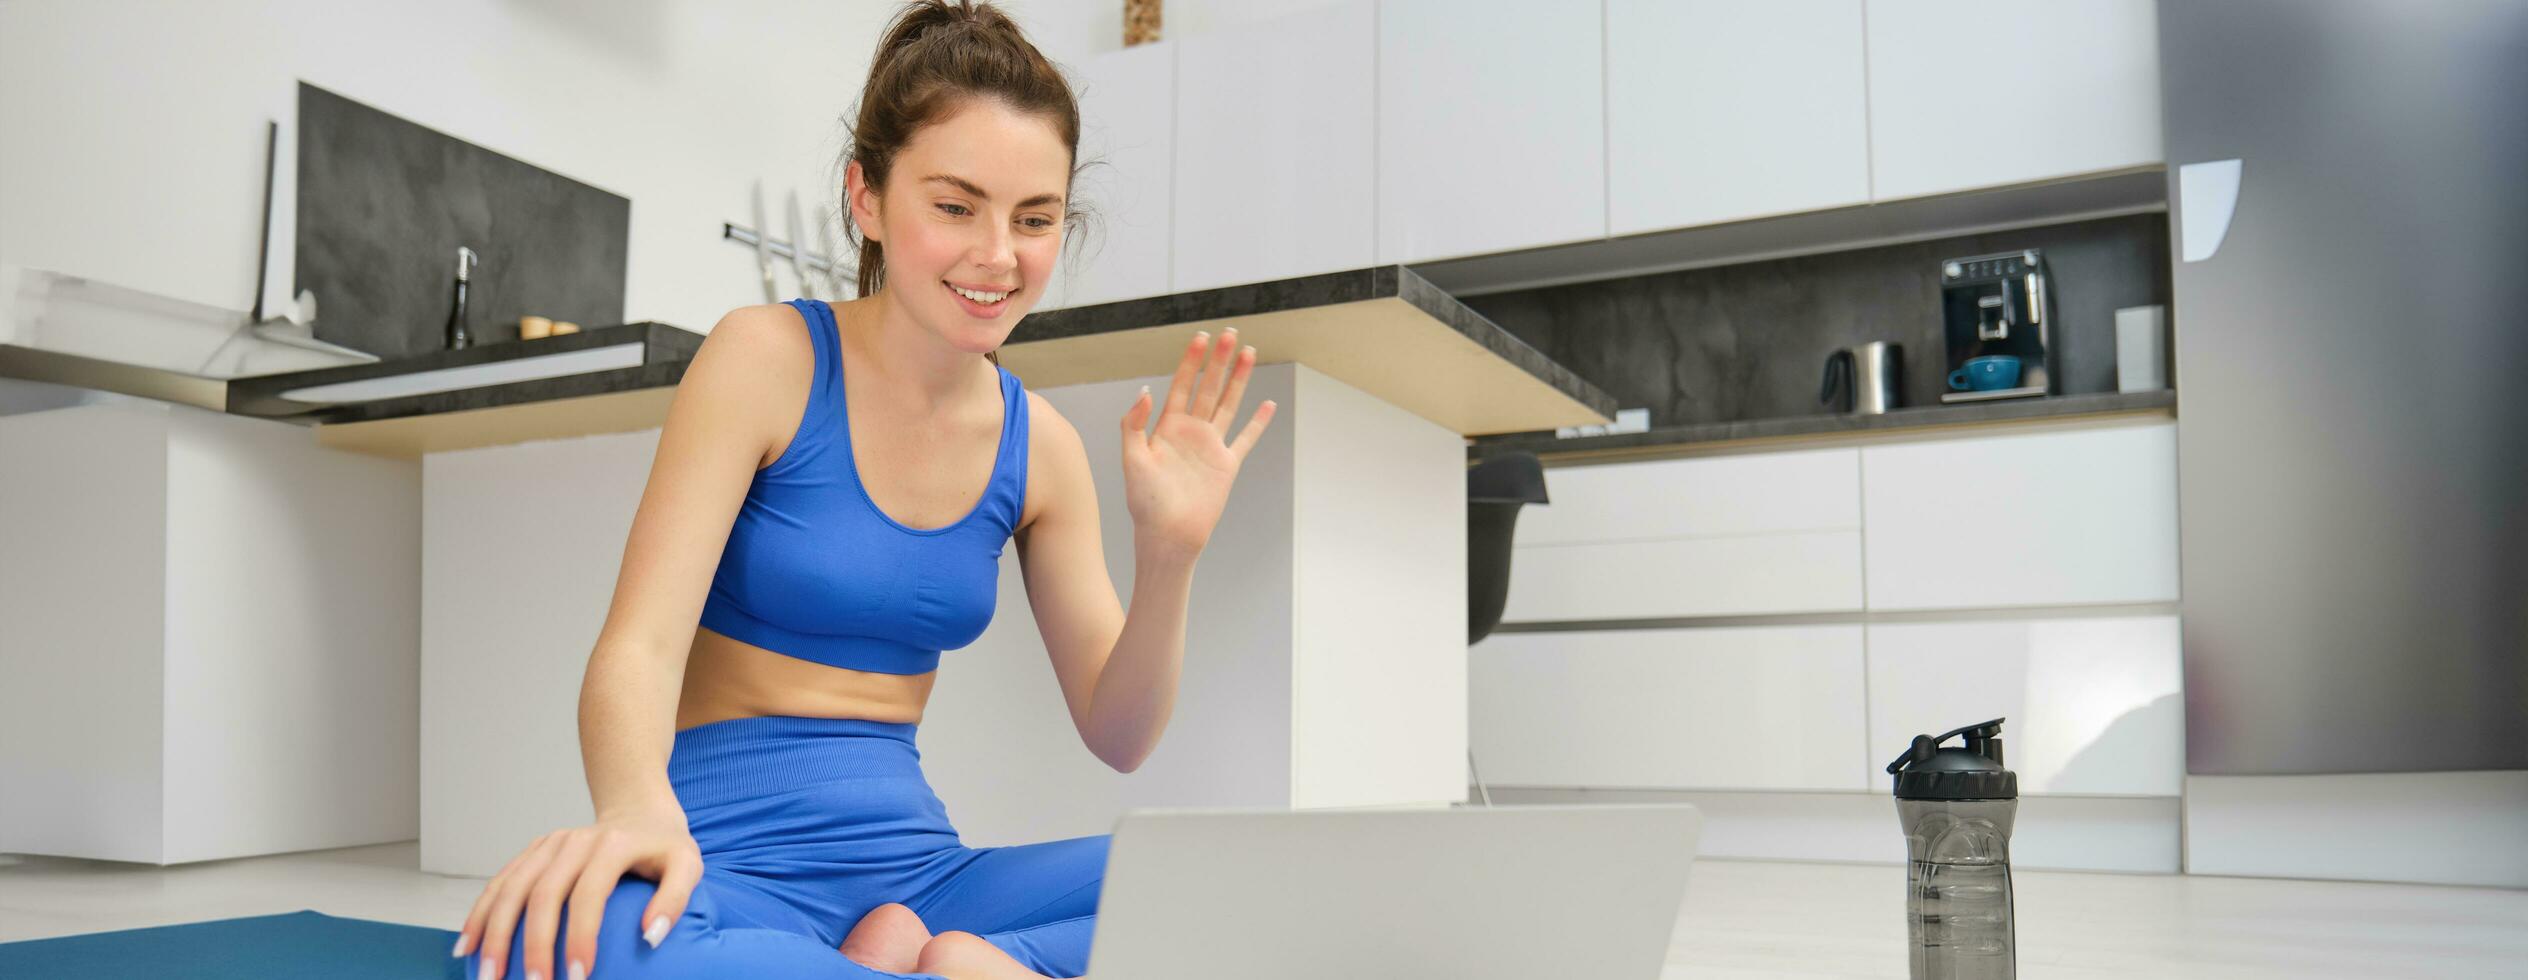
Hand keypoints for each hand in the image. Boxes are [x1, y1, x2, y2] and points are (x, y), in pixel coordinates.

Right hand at [451, 810, 702, 979]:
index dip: (580, 937)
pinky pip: (500, 882)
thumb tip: (651, 937)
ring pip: (510, 888)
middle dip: (532, 945)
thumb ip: (675, 898)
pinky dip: (480, 914)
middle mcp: (573, 841)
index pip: (588, 895)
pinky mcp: (533, 851)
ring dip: (494, 933)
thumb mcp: (687, 865)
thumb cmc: (665, 847)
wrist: (639, 811)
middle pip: (541, 894)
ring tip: (488, 976)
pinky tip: (467, 946)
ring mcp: (549, 844)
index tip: (579, 977)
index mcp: (610, 845)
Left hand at [1120, 327, 1276, 563]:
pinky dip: (1258, 422)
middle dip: (1218, 360)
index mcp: (1166, 427)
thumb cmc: (1145, 503)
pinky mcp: (1227, 465)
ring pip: (1228, 404)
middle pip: (1208, 388)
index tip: (1201, 337)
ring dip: (1239, 380)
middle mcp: (1190, 432)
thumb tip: (1146, 391)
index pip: (1181, 385)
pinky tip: (1268, 404)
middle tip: (1230, 334)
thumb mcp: (1132, 460)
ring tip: (1249, 353)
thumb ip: (1134, 424)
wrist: (1167, 535)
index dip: (1191, 361)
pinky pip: (1246, 438)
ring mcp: (1210, 446)